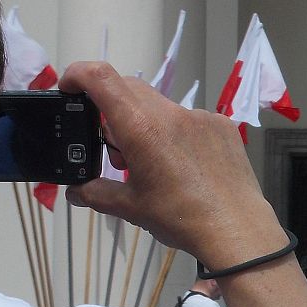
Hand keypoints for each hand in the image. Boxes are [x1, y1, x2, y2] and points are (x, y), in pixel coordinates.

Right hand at [58, 62, 285, 268]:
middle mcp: (170, 113)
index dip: (77, 75)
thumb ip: (97, 194)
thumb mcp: (133, 209)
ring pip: (161, 108)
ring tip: (154, 164)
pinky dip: (179, 135)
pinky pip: (191, 121)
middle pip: (129, 90)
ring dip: (147, 125)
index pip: (100, 78)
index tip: (69, 89)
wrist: (237, 231)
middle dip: (113, 111)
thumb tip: (74, 192)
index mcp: (141, 128)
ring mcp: (200, 117)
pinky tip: (187, 167)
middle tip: (116, 149)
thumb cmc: (181, 220)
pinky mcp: (223, 126)